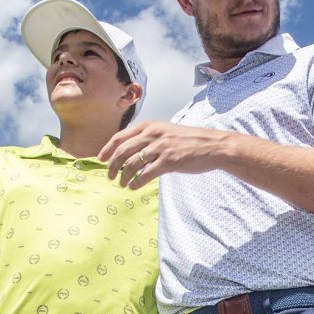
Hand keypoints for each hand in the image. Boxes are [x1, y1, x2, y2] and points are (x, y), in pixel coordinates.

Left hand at [98, 121, 228, 188]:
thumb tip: (130, 150)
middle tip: (109, 176)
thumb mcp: (166, 132)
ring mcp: (161, 148)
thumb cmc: (189, 141)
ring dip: (123, 176)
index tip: (100, 158)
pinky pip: (146, 174)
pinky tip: (133, 187)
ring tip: (122, 184)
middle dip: (112, 166)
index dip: (107, 149)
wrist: (213, 146)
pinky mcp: (169, 161)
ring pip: (131, 164)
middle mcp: (153, 135)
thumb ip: (148, 138)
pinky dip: (136, 182)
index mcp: (150, 126)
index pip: (120, 136)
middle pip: (122, 151)